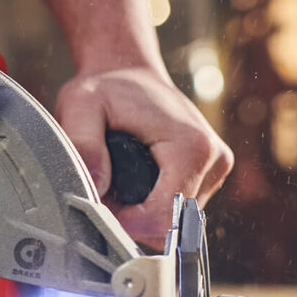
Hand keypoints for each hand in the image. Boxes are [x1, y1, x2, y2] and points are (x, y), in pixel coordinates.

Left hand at [55, 67, 233, 247]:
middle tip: (102, 191)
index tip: (100, 208)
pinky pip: (175, 210)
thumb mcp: (80, 106)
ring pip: (173, 221)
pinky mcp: (208, 175)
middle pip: (170, 224)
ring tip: (115, 182)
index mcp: (192, 147)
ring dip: (141, 213)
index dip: (129, 224)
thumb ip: (84, 144)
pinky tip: (132, 184)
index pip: (166, 217)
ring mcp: (215, 170)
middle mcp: (214, 161)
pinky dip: (151, 206)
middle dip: (132, 218)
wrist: (128, 72)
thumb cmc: (106, 88)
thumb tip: (96, 187)